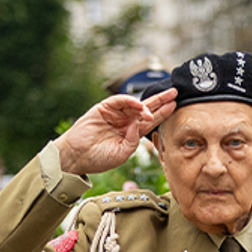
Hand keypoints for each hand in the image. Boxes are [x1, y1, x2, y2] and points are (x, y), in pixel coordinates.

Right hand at [52, 89, 177, 174]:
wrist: (77, 156)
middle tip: (174, 92)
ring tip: (161, 104)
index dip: (162, 113)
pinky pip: (119, 101)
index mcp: (131, 133)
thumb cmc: (98, 158)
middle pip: (146, 108)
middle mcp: (125, 121)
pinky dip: (130, 101)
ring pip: (135, 104)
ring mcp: (115, 113)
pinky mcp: (104, 108)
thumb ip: (134, 140)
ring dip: (148, 104)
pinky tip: (140, 105)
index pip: (150, 121)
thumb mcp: (122, 153)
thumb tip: (141, 124)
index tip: (175, 105)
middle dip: (161, 100)